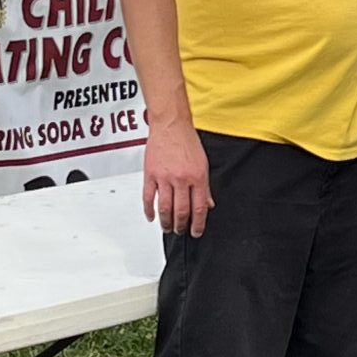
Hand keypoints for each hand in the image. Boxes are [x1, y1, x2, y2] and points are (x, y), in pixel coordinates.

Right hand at [141, 120, 211, 235]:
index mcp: (197, 177)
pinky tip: (152, 217)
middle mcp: (181, 179)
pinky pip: (148, 197)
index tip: (196, 232)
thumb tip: (208, 204)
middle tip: (181, 231)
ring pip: (165, 208)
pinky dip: (149, 210)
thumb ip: (205, 186)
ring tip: (168, 228)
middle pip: (181, 211)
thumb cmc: (187, 141)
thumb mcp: (203, 164)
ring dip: (166, 222)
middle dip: (182, 226)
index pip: (199, 208)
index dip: (198, 224)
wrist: (171, 125)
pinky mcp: (150, 175)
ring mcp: (165, 178)